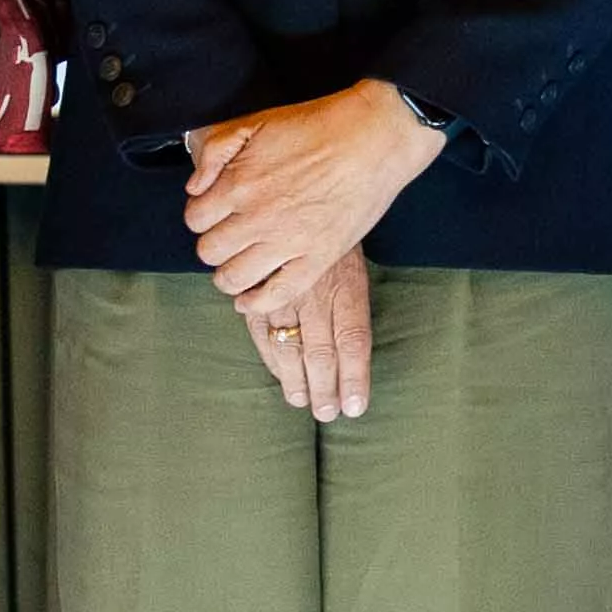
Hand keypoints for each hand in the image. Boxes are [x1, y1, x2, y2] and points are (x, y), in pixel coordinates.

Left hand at [184, 78, 444, 318]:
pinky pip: (276, 295)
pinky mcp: (318, 259)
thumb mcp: (256, 122)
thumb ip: (215, 150)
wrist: (374, 138)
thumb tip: (195, 187)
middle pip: (209, 252)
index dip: (202, 217)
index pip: (195, 219)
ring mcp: (288, 243)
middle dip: (214, 245)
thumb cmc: (318, 125)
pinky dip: (255, 303)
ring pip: (233, 279)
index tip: (217, 213)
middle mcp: (257, 218)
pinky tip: (249, 300)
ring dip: (228, 276)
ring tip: (237, 267)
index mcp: (238, 184)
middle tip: (229, 238)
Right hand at [241, 247, 375, 421]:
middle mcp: (315, 295)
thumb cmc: (331, 237)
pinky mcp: (256, 293)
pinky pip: (262, 334)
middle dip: (325, 390)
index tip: (355, 407)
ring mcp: (282, 295)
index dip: (354, 378)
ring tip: (303, 402)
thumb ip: (350, 305)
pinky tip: (281, 377)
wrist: (294, 198)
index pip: (354, 341)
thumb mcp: (352, 264)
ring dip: (297, 381)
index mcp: (346, 287)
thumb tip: (352, 356)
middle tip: (327, 413)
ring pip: (290, 349)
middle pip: (322, 354)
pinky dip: (271, 360)